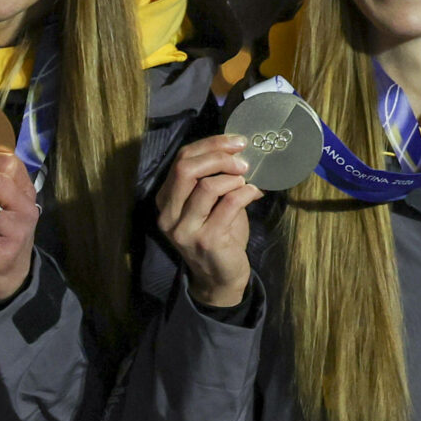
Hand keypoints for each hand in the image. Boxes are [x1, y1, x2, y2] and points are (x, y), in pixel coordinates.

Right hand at [157, 135, 259, 309]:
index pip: (180, 160)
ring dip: (233, 178)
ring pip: (206, 186)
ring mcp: (185, 230)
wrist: (220, 279)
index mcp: (165, 200)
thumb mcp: (209, 205)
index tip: (236, 142)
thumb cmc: (218, 236)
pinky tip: (255, 192)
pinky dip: (245, 192)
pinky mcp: (206, 240)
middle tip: (243, 158)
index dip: (209, 145)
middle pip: (186, 169)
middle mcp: (168, 215)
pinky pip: (228, 204)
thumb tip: (236, 150)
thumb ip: (213, 179)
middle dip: (218, 156)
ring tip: (247, 180)